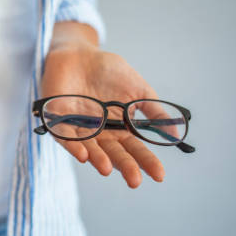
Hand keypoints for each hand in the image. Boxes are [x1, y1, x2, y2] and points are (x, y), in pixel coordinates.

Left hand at [41, 44, 164, 187]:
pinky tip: (83, 155)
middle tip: (135, 181)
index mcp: (120, 129)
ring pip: (90, 149)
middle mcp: (100, 134)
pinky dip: (74, 146)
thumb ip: (155, 112)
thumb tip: (176, 134)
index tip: (160, 175)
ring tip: (108, 169)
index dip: (147, 162)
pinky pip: (66, 137)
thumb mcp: (138, 90)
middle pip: (114, 154)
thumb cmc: (110, 73)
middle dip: (125, 167)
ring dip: (99, 159)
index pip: (135, 149)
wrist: (80, 55)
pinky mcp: (59, 121)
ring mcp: (80, 129)